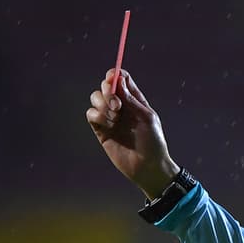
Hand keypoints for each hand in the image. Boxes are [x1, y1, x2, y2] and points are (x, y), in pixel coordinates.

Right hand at [85, 68, 180, 197]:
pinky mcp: (101, 130)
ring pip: (95, 98)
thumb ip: (131, 98)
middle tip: (117, 105)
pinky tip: (109, 126)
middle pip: (105, 86)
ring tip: (115, 118)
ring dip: (102, 104)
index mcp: (135, 100)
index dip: (115, 75)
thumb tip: (118, 78)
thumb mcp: (146, 117)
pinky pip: (91, 114)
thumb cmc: (153, 142)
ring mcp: (110, 118)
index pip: (121, 79)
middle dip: (107, 91)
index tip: (113, 78)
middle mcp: (121, 106)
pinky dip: (97, 116)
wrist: (147, 167)